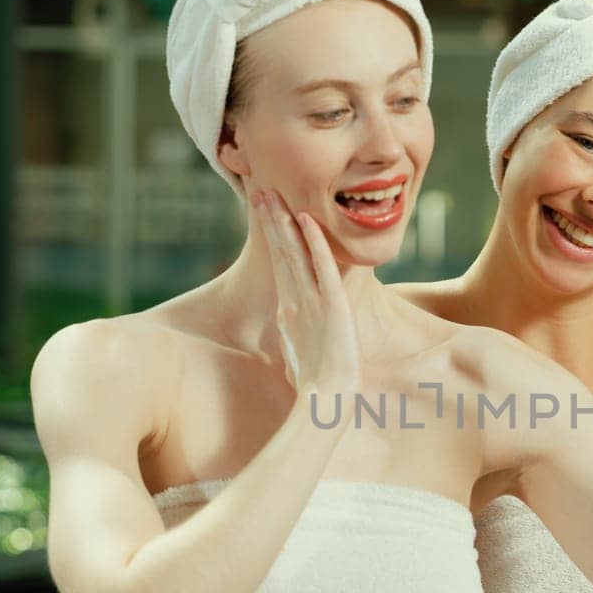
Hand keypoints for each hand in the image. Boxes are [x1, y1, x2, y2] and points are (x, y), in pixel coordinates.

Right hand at [252, 190, 359, 393]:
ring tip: (273, 194)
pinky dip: (315, 242)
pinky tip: (306, 219)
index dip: (273, 236)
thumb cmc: (316, 388)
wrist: (325, 402)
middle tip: (261, 190)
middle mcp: (296, 301)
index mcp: (290, 311)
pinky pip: (322, 267)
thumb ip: (298, 343)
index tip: (265, 211)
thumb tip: (292, 345)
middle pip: (281, 252)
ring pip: (294, 253)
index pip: (280, 264)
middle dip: (271, 220)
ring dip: (284, 222)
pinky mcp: (331, 306)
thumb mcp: (301, 359)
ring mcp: (311, 302)